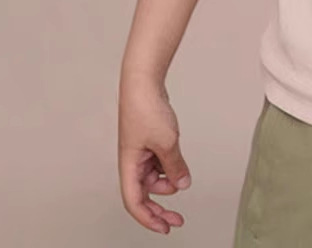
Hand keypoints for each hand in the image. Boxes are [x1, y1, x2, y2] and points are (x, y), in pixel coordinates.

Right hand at [118, 76, 192, 233]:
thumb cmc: (146, 110)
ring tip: (182, 179)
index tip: (165, 228)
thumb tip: (182, 184)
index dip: (148, 218)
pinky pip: (159, 162)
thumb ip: (175, 166)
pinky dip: (169, 167)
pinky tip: (179, 165)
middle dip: (160, 208)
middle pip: (144, 194)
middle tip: (177, 219)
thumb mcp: (167, 142)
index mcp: (129, 166)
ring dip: (167, 183)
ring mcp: (140, 151)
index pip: (135, 202)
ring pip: (153, 177)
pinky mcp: (150, 141)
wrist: (143, 83)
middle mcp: (132, 162)